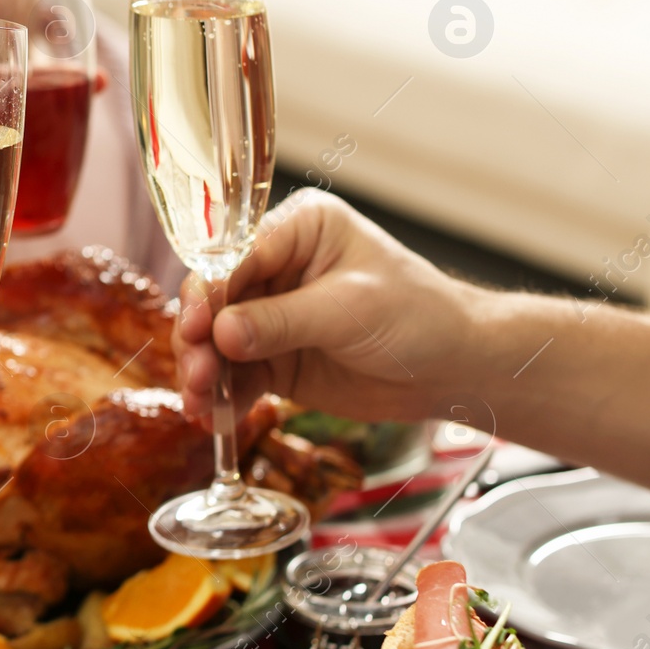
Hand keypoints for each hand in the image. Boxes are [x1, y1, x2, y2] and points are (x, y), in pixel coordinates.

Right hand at [173, 189, 476, 424]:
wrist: (454, 370)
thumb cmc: (420, 316)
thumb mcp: (349, 311)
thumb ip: (282, 321)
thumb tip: (222, 334)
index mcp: (297, 231)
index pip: (233, 254)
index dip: (208, 290)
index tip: (195, 326)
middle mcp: (275, 269)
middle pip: (215, 298)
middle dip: (198, 337)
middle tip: (197, 373)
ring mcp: (270, 316)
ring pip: (216, 340)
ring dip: (203, 371)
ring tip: (202, 402)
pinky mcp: (273, 358)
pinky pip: (235, 375)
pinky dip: (222, 397)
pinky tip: (213, 418)